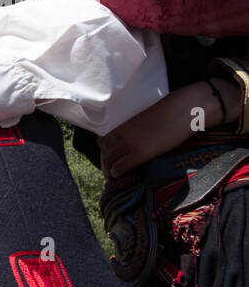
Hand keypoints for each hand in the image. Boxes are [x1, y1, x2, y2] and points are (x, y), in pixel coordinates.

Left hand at [98, 78, 239, 178]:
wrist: (184, 109)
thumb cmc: (168, 110)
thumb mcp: (141, 116)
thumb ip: (130, 126)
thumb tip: (129, 136)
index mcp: (120, 122)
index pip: (102, 141)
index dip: (104, 152)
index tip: (107, 159)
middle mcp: (120, 133)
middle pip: (105, 152)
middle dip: (105, 164)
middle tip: (109, 173)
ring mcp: (128, 143)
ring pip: (110, 161)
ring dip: (109, 171)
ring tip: (113, 178)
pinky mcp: (140, 152)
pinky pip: (121, 166)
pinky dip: (116, 172)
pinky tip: (118, 175)